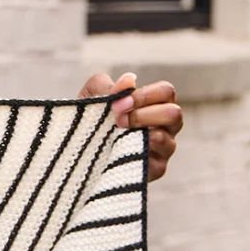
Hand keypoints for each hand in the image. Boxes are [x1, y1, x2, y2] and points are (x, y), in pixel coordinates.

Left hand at [77, 70, 183, 184]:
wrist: (77, 151)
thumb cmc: (90, 120)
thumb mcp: (92, 98)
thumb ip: (107, 85)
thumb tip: (129, 80)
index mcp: (156, 104)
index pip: (166, 92)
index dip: (144, 95)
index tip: (118, 103)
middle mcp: (165, 126)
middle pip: (173, 114)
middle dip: (143, 114)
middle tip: (118, 120)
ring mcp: (163, 149)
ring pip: (166, 139)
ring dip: (139, 134)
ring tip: (116, 135)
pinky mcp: (155, 170)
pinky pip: (155, 163)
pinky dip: (137, 155)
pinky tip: (119, 152)